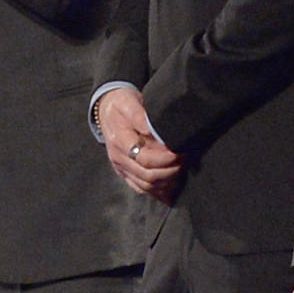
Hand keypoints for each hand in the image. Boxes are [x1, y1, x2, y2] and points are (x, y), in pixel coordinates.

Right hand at [96, 86, 181, 201]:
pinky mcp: (125, 172)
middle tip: (186, 160)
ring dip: (167, 182)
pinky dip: (158, 190)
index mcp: (119, 140)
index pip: (145, 158)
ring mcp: (121, 167)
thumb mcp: (129, 102)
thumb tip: (152, 129)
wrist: (107, 110)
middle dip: (171, 171)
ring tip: (182, 170)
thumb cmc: (122, 104)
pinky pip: (141, 188)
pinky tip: (172, 185)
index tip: (181, 152)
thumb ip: (140, 115)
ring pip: (146, 186)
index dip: (166, 160)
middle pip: (147, 176)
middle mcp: (118, 158)